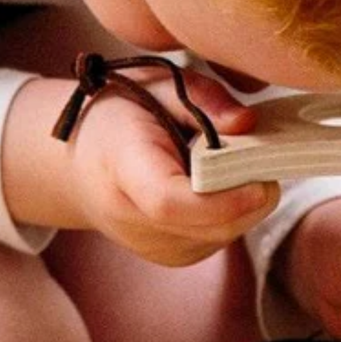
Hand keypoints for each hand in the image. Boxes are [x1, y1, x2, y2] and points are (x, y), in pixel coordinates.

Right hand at [63, 63, 280, 266]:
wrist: (78, 163)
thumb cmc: (119, 117)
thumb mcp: (155, 84)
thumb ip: (204, 98)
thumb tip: (248, 122)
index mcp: (120, 169)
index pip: (169, 202)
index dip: (222, 198)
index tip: (261, 178)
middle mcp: (133, 220)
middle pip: (210, 225)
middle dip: (251, 195)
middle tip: (262, 157)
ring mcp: (154, 246)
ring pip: (225, 234)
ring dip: (246, 203)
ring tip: (234, 165)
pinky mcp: (174, 256)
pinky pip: (221, 238)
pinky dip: (235, 213)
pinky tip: (220, 185)